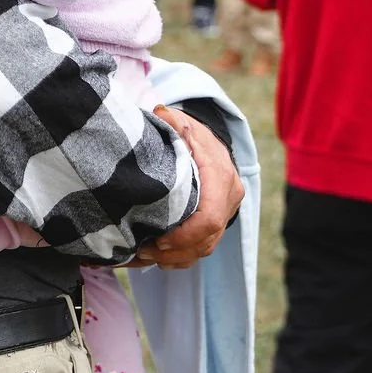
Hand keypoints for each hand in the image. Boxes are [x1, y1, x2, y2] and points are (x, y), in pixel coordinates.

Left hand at [129, 106, 243, 269]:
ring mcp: (226, 212)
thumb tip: (160, 113)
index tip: (158, 240)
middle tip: (142, 251)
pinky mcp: (217, 222)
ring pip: (203, 248)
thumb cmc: (190, 133)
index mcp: (222, 178)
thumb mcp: (181, 123)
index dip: (185, 235)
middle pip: (206, 240)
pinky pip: (201, 248)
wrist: (209, 140)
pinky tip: (154, 259)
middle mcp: (229, 198)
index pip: (210, 219)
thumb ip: (172, 121)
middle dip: (173, 251)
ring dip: (173, 258)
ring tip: (142, 256)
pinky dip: (178, 257)